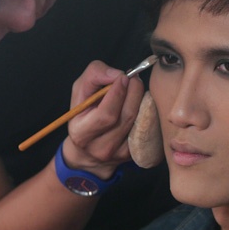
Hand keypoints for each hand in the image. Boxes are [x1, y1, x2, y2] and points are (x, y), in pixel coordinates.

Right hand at [64, 61, 144, 176]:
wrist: (87, 151)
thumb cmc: (83, 114)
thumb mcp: (80, 91)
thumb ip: (94, 76)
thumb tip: (117, 75)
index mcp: (82, 134)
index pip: (107, 114)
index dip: (118, 92)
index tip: (123, 76)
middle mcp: (101, 148)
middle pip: (128, 116)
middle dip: (134, 92)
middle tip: (134, 79)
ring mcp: (119, 154)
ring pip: (141, 122)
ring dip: (142, 100)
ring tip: (136, 90)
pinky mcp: (134, 155)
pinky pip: (148, 129)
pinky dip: (148, 113)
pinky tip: (140, 105)